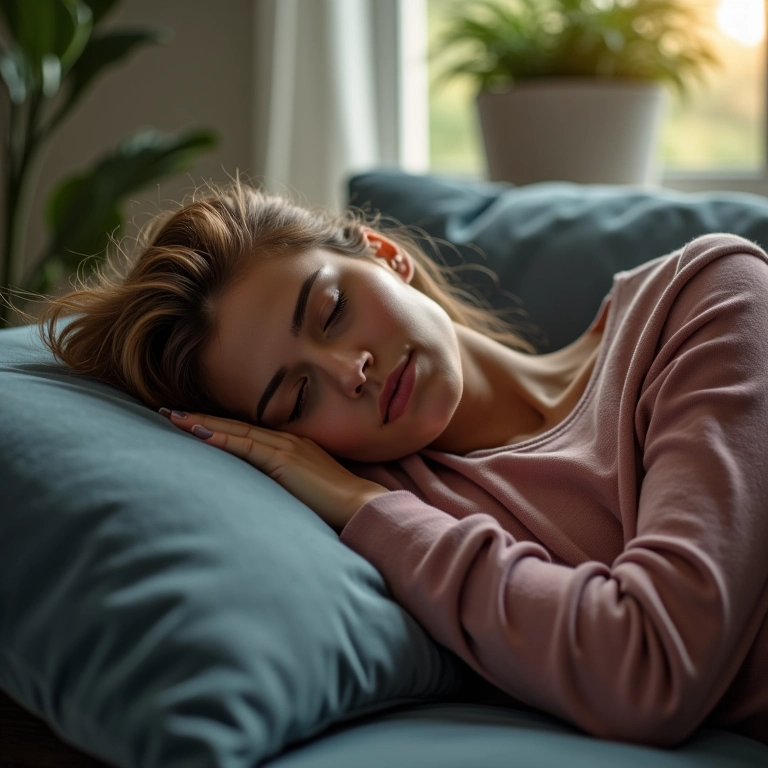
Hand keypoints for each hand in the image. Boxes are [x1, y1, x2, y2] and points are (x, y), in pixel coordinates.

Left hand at [161, 409, 387, 528]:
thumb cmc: (337, 504)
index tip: (190, 420)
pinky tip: (197, 433)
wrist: (360, 506)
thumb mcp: (306, 489)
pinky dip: (219, 437)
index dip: (218, 424)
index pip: (247, 432)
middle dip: (201, 417)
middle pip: (235, 425)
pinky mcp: (283, 460)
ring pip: (235, 430)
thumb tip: (261, 493)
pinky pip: (244, 446)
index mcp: (292, 446)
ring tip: (172, 417)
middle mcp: (287, 440)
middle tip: (168, 411)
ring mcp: (285, 447)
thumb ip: (285, 483)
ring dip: (202, 422)